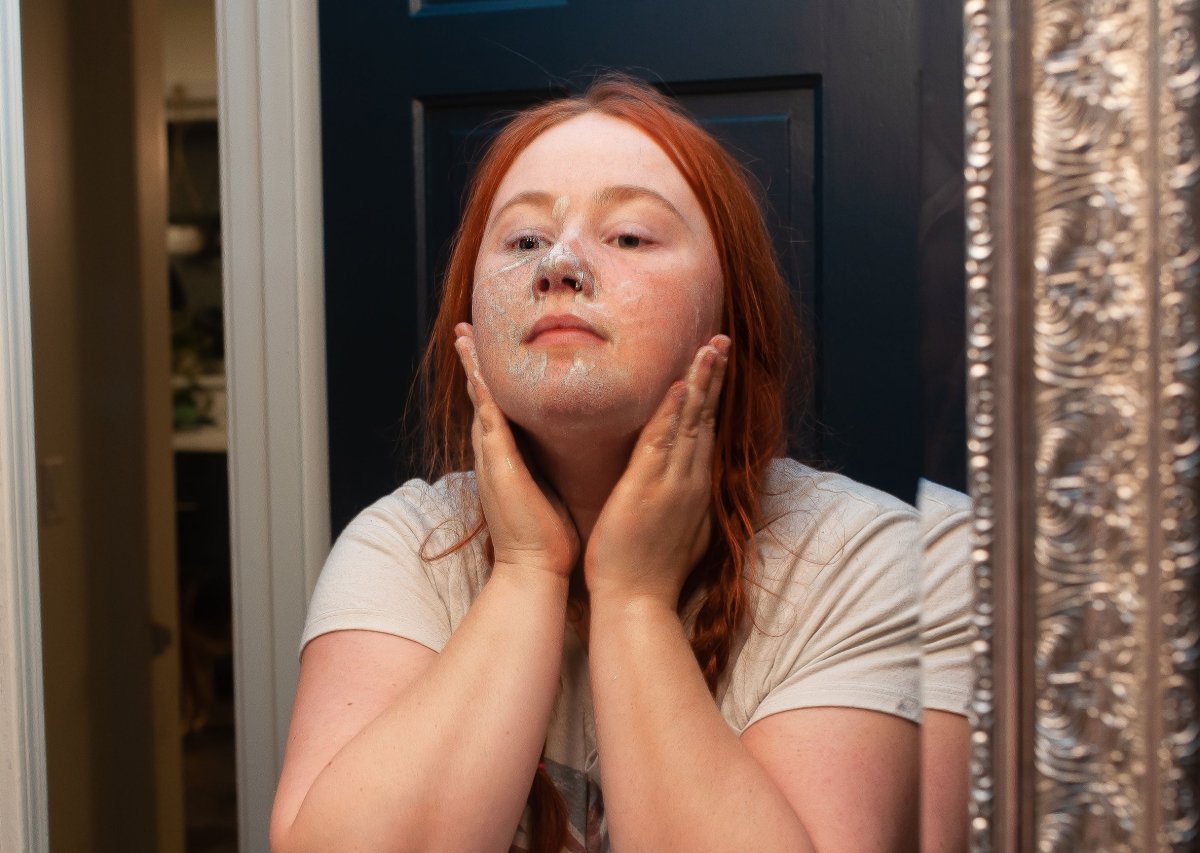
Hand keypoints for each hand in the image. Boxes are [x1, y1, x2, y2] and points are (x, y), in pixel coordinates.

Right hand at [454, 323, 579, 578]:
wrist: (533, 570)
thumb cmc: (548, 538)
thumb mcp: (551, 489)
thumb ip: (553, 467)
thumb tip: (574, 450)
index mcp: (509, 459)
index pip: (500, 410)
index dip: (493, 380)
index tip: (491, 353)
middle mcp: (494, 454)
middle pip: (481, 398)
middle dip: (474, 364)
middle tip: (466, 331)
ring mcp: (491, 458)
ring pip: (480, 400)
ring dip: (472, 367)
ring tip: (463, 336)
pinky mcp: (497, 464)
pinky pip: (487, 417)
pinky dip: (481, 391)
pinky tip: (478, 368)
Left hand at [584, 335, 730, 606]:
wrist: (636, 604)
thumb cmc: (648, 572)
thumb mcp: (674, 531)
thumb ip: (679, 504)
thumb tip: (683, 489)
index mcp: (693, 488)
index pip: (706, 432)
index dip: (712, 396)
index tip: (716, 364)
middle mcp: (690, 481)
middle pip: (707, 418)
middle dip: (714, 377)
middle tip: (722, 340)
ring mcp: (673, 484)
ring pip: (693, 423)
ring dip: (701, 382)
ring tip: (710, 347)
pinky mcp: (649, 490)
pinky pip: (663, 443)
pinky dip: (673, 413)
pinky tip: (679, 386)